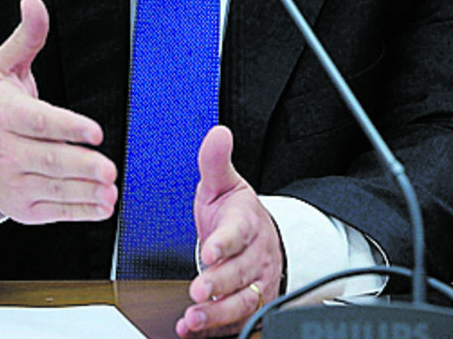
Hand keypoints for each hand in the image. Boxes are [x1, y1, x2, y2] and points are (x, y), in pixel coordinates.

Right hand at [0, 0, 117, 222]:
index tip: (95, 131)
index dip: (67, 127)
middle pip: (49, 159)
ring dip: (86, 190)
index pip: (38, 122)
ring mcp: (15, 183)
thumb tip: (33, 1)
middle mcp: (7, 151)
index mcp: (4, 115)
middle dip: (82, 165)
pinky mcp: (24, 208)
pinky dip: (80, 211)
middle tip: (109, 168)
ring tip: (111, 188)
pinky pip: (56, 210)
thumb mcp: (1, 69)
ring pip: (55, 187)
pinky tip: (103, 206)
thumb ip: (26, 37)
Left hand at [176, 126, 283, 337]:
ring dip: (218, 313)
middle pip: (241, 273)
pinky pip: (236, 321)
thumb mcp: (224, 185)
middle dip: (219, 283)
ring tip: (193, 317)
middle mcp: (254, 256)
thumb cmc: (236, 214)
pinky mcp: (250, 304)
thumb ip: (215, 163)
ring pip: (242, 302)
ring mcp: (255, 283)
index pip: (238, 233)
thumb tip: (218, 133)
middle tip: (198, 289)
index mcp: (246, 223)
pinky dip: (215, 329)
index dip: (225, 244)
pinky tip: (193, 329)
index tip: (210, 251)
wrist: (259, 237)